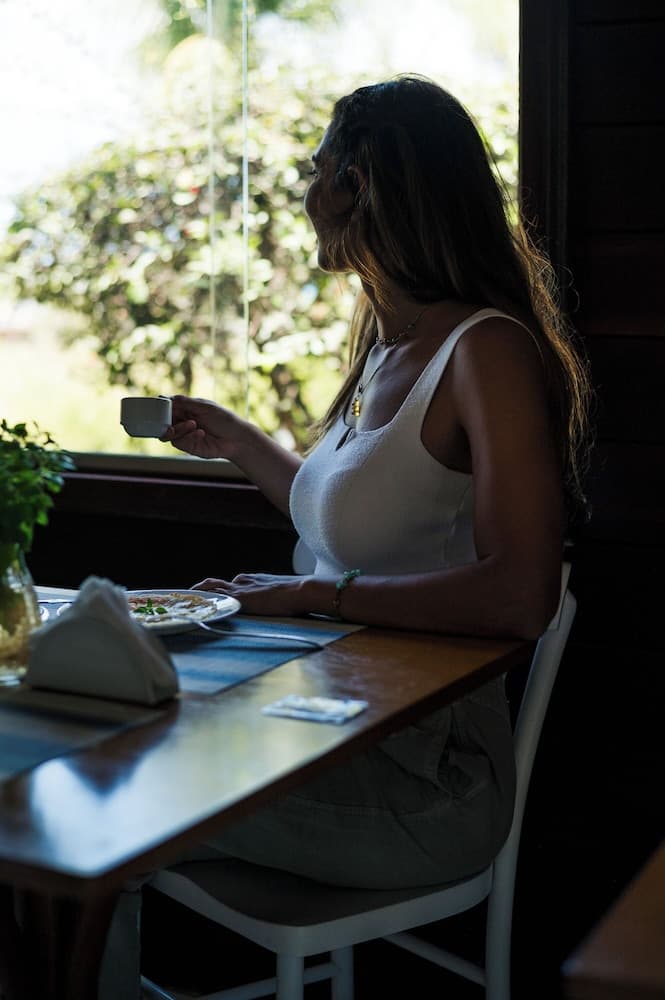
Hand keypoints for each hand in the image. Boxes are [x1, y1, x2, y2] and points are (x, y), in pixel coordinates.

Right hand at [161, 395, 246, 459]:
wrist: (237, 439)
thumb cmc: (224, 419)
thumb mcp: (204, 407)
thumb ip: (184, 402)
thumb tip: (163, 397)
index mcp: (186, 409)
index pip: (167, 407)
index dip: (161, 408)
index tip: (159, 407)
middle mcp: (183, 421)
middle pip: (163, 422)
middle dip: (164, 420)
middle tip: (169, 419)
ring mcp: (185, 435)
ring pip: (168, 433)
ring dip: (179, 428)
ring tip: (193, 424)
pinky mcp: (189, 446)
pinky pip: (179, 442)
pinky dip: (188, 437)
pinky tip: (201, 433)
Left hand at [192, 573, 309, 617]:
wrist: (299, 591)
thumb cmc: (296, 594)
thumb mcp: (282, 593)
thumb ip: (275, 597)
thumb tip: (281, 604)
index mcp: (252, 579)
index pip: (231, 584)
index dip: (219, 591)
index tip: (211, 596)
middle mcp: (242, 581)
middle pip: (216, 585)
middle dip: (203, 592)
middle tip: (190, 599)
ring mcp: (239, 589)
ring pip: (210, 588)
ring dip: (197, 594)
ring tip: (184, 602)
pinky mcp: (238, 599)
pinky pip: (213, 598)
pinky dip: (202, 601)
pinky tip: (193, 607)